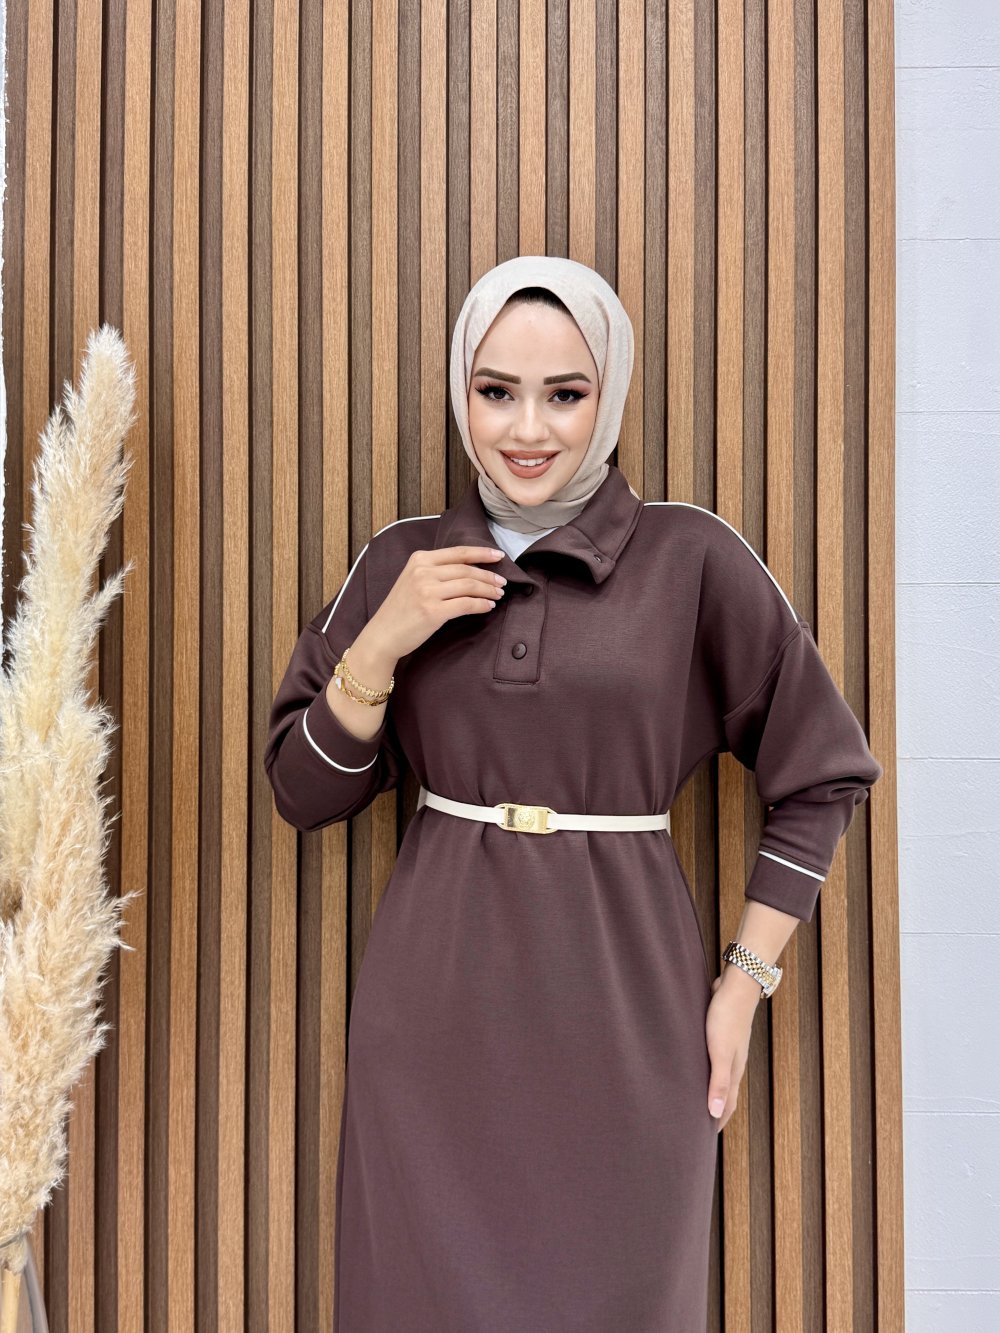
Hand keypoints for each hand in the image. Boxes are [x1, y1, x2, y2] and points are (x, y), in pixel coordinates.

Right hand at [368, 545, 507, 659]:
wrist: (383, 635)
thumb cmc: (400, 610)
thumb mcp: (413, 580)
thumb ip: (435, 571)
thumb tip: (470, 570)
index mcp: (419, 559)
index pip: (458, 552)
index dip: (482, 553)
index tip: (499, 556)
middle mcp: (423, 572)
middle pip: (467, 569)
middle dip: (489, 576)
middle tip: (502, 582)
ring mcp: (427, 591)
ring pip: (469, 586)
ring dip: (488, 590)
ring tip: (498, 594)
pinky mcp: (433, 611)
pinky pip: (466, 604)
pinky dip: (481, 605)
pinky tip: (488, 606)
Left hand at [705, 969, 761, 1131]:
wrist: (737, 985)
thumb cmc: (727, 1017)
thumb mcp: (720, 1051)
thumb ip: (718, 1082)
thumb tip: (715, 1114)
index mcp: (734, 1071)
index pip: (726, 1105)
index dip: (717, 1122)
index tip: (705, 1140)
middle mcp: (733, 1063)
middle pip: (723, 1094)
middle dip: (714, 1112)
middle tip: (697, 1127)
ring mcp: (727, 1049)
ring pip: (718, 1078)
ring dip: (709, 1092)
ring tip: (695, 1102)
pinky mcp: (719, 1035)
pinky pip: (712, 1061)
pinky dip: (705, 1072)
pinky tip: (695, 1068)